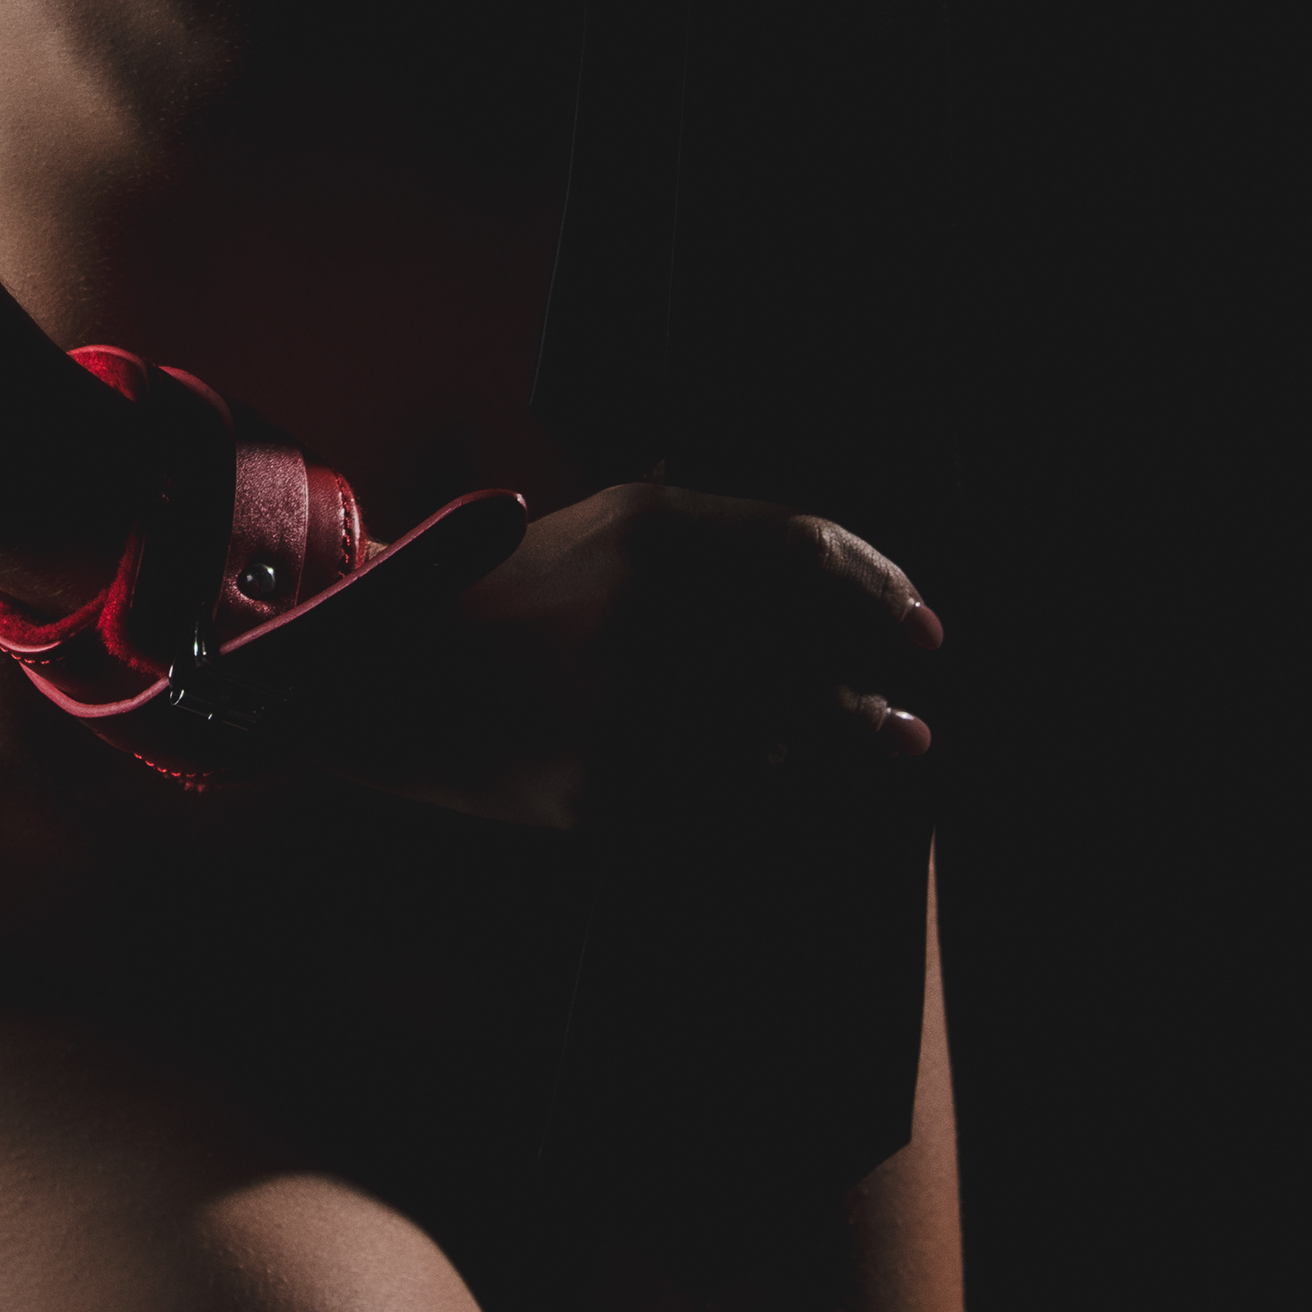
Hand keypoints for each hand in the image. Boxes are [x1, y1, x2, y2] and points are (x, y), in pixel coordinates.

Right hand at [246, 479, 942, 832]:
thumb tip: (845, 581)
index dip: (882, 592)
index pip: (811, 554)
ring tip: (882, 738)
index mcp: (654, 530)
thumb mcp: (613, 526)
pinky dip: (769, 775)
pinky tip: (779, 767)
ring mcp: (631, 702)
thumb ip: (722, 538)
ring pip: (784, 724)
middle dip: (874, 678)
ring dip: (844, 733)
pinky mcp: (611, 782)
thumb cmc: (517, 593)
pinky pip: (728, 785)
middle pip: (814, 644)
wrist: (391, 671)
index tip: (920, 629)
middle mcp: (650, 610)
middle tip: (903, 704)